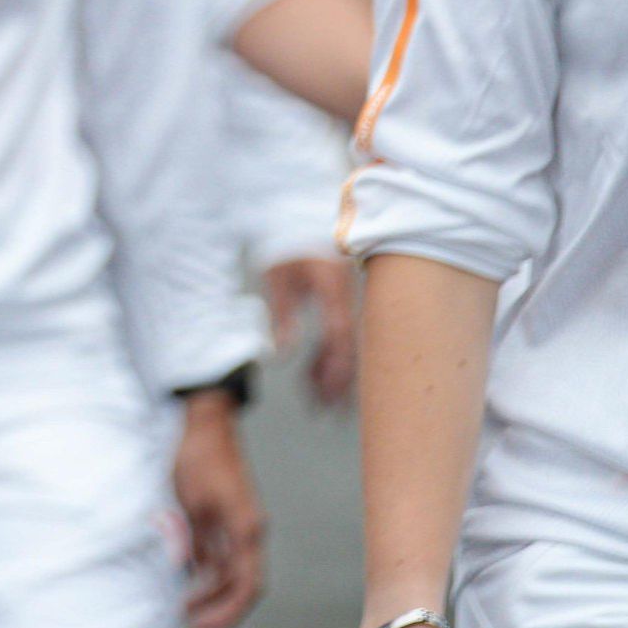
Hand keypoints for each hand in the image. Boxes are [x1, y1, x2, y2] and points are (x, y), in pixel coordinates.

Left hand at [173, 391, 267, 627]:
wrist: (204, 421)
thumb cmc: (198, 453)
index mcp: (246, 527)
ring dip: (208, 590)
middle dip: (217, 607)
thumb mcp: (186, 495)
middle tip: (189, 623)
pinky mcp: (223, 519)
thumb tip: (181, 570)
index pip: (247, 585)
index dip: (227, 611)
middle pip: (240, 584)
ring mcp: (236, 526)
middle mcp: (246, 532)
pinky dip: (203, 571)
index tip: (202, 624)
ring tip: (181, 605)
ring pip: (228, 572)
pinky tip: (182, 579)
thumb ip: (186, 535)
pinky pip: (218, 555)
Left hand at [266, 250, 360, 407]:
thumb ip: (281, 313)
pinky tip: (312, 379)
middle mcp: (348, 297)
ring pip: (347, 346)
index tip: (326, 392)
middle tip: (325, 412)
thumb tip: (284, 353)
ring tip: (317, 404)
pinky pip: (340, 338)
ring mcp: (348, 301)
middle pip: (350, 346)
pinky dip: (327, 359)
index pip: (340, 332)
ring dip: (333, 375)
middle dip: (338, 382)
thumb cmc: (286, 243)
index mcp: (333, 286)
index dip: (335, 364)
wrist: (299, 215)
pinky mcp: (343, 304)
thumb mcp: (277, 275)